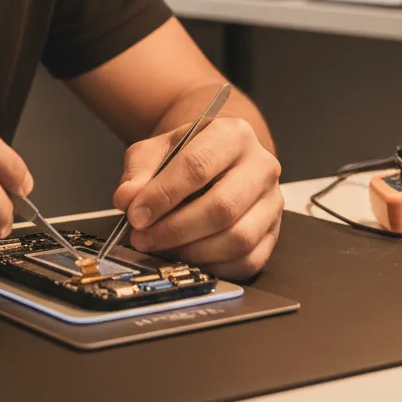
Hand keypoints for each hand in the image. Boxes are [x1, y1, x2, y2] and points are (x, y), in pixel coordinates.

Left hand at [112, 117, 282, 279]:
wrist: (216, 160)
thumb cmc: (187, 155)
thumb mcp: (157, 150)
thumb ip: (139, 171)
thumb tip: (127, 199)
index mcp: (233, 135)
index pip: (198, 166)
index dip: (163, 195)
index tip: (135, 215)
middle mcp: (262, 166)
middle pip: (222, 207)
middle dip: (175, 229)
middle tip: (143, 238)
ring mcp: (272, 202)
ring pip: (238, 239)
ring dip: (192, 251)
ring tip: (161, 248)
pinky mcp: (274, 234)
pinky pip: (248, 261)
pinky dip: (213, 267)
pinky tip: (187, 258)